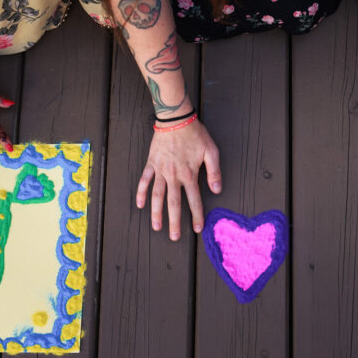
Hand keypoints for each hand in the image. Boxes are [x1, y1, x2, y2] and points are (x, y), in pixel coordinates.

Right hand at [135, 120, 221, 240]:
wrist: (175, 119)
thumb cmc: (195, 134)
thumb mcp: (211, 151)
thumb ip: (214, 172)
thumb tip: (217, 190)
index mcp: (189, 174)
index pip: (194, 200)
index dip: (196, 215)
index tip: (197, 228)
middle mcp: (174, 176)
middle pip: (173, 203)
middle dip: (174, 222)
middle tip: (174, 237)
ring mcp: (161, 170)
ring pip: (157, 195)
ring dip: (156, 212)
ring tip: (156, 227)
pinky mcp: (152, 163)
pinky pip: (144, 180)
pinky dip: (141, 192)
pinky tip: (139, 205)